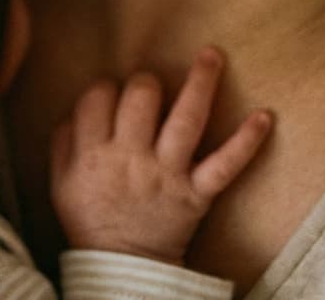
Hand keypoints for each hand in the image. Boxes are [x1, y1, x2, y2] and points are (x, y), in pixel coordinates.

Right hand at [49, 47, 271, 264]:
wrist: (123, 270)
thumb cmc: (90, 220)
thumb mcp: (61, 182)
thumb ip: (63, 141)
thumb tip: (77, 107)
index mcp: (94, 152)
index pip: (99, 96)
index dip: (106, 87)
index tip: (111, 93)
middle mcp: (131, 156)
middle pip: (141, 97)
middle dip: (145, 82)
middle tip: (148, 87)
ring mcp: (167, 173)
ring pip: (185, 118)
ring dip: (201, 82)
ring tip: (212, 54)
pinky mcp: (197, 193)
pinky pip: (225, 165)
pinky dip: (246, 142)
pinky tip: (264, 117)